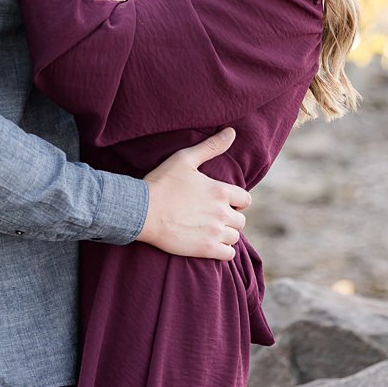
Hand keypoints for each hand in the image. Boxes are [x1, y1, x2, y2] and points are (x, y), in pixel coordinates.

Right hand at [137, 127, 250, 260]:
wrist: (142, 211)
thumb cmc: (162, 182)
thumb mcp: (185, 159)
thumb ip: (211, 146)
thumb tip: (231, 131)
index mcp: (220, 191)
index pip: (245, 199)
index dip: (235, 201)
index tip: (223, 202)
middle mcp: (222, 212)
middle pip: (240, 220)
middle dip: (230, 218)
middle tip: (213, 217)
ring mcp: (214, 232)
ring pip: (234, 237)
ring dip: (226, 234)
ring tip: (210, 230)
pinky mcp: (205, 249)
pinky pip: (228, 255)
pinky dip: (223, 251)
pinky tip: (210, 244)